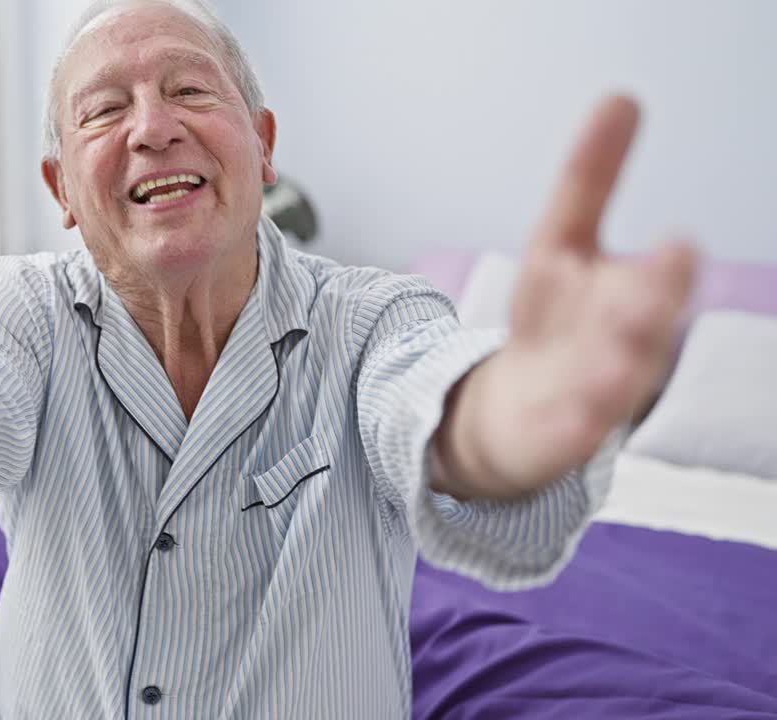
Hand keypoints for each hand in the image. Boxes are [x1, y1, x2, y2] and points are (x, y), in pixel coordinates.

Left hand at [435, 95, 697, 498]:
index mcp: (622, 288)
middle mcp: (620, 340)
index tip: (667, 221)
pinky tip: (576, 418)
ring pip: (612, 378)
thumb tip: (622, 97)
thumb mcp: (562, 244)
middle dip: (651, 299)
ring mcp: (593, 390)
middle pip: (637, 320)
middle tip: (666, 267)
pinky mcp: (561, 432)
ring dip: (618, 363)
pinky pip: (572, 430)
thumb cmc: (556, 323)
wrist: (521, 413)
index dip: (647, 246)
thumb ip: (588, 181)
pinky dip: (576, 425)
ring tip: (618, 351)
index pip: (632, 260)